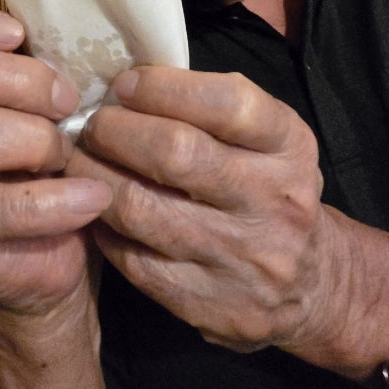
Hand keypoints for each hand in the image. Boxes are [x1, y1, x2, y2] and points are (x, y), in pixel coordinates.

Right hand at [0, 6, 111, 315]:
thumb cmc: (66, 175)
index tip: (15, 31)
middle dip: (19, 81)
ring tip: (71, 159)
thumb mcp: (64, 118)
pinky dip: (48, 202)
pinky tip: (90, 198)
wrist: (64, 263)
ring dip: (32, 140)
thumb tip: (91, 30)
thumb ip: (56, 76)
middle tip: (69, 105)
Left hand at [66, 65, 379, 366]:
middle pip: (177, 153)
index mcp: (290, 147)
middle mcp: (274, 201)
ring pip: (143, 209)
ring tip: (78, 160)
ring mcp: (244, 258)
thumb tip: (128, 84)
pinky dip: (102, 227)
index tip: (125, 84)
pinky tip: (94, 208)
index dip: (165, 87)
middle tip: (92, 125)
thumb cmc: (267, 189)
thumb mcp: (266, 139)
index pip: (229, 103)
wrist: (311, 287)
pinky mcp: (211, 304)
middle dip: (117, 131)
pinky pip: (134, 259)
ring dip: (95, 176)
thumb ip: (211, 108)